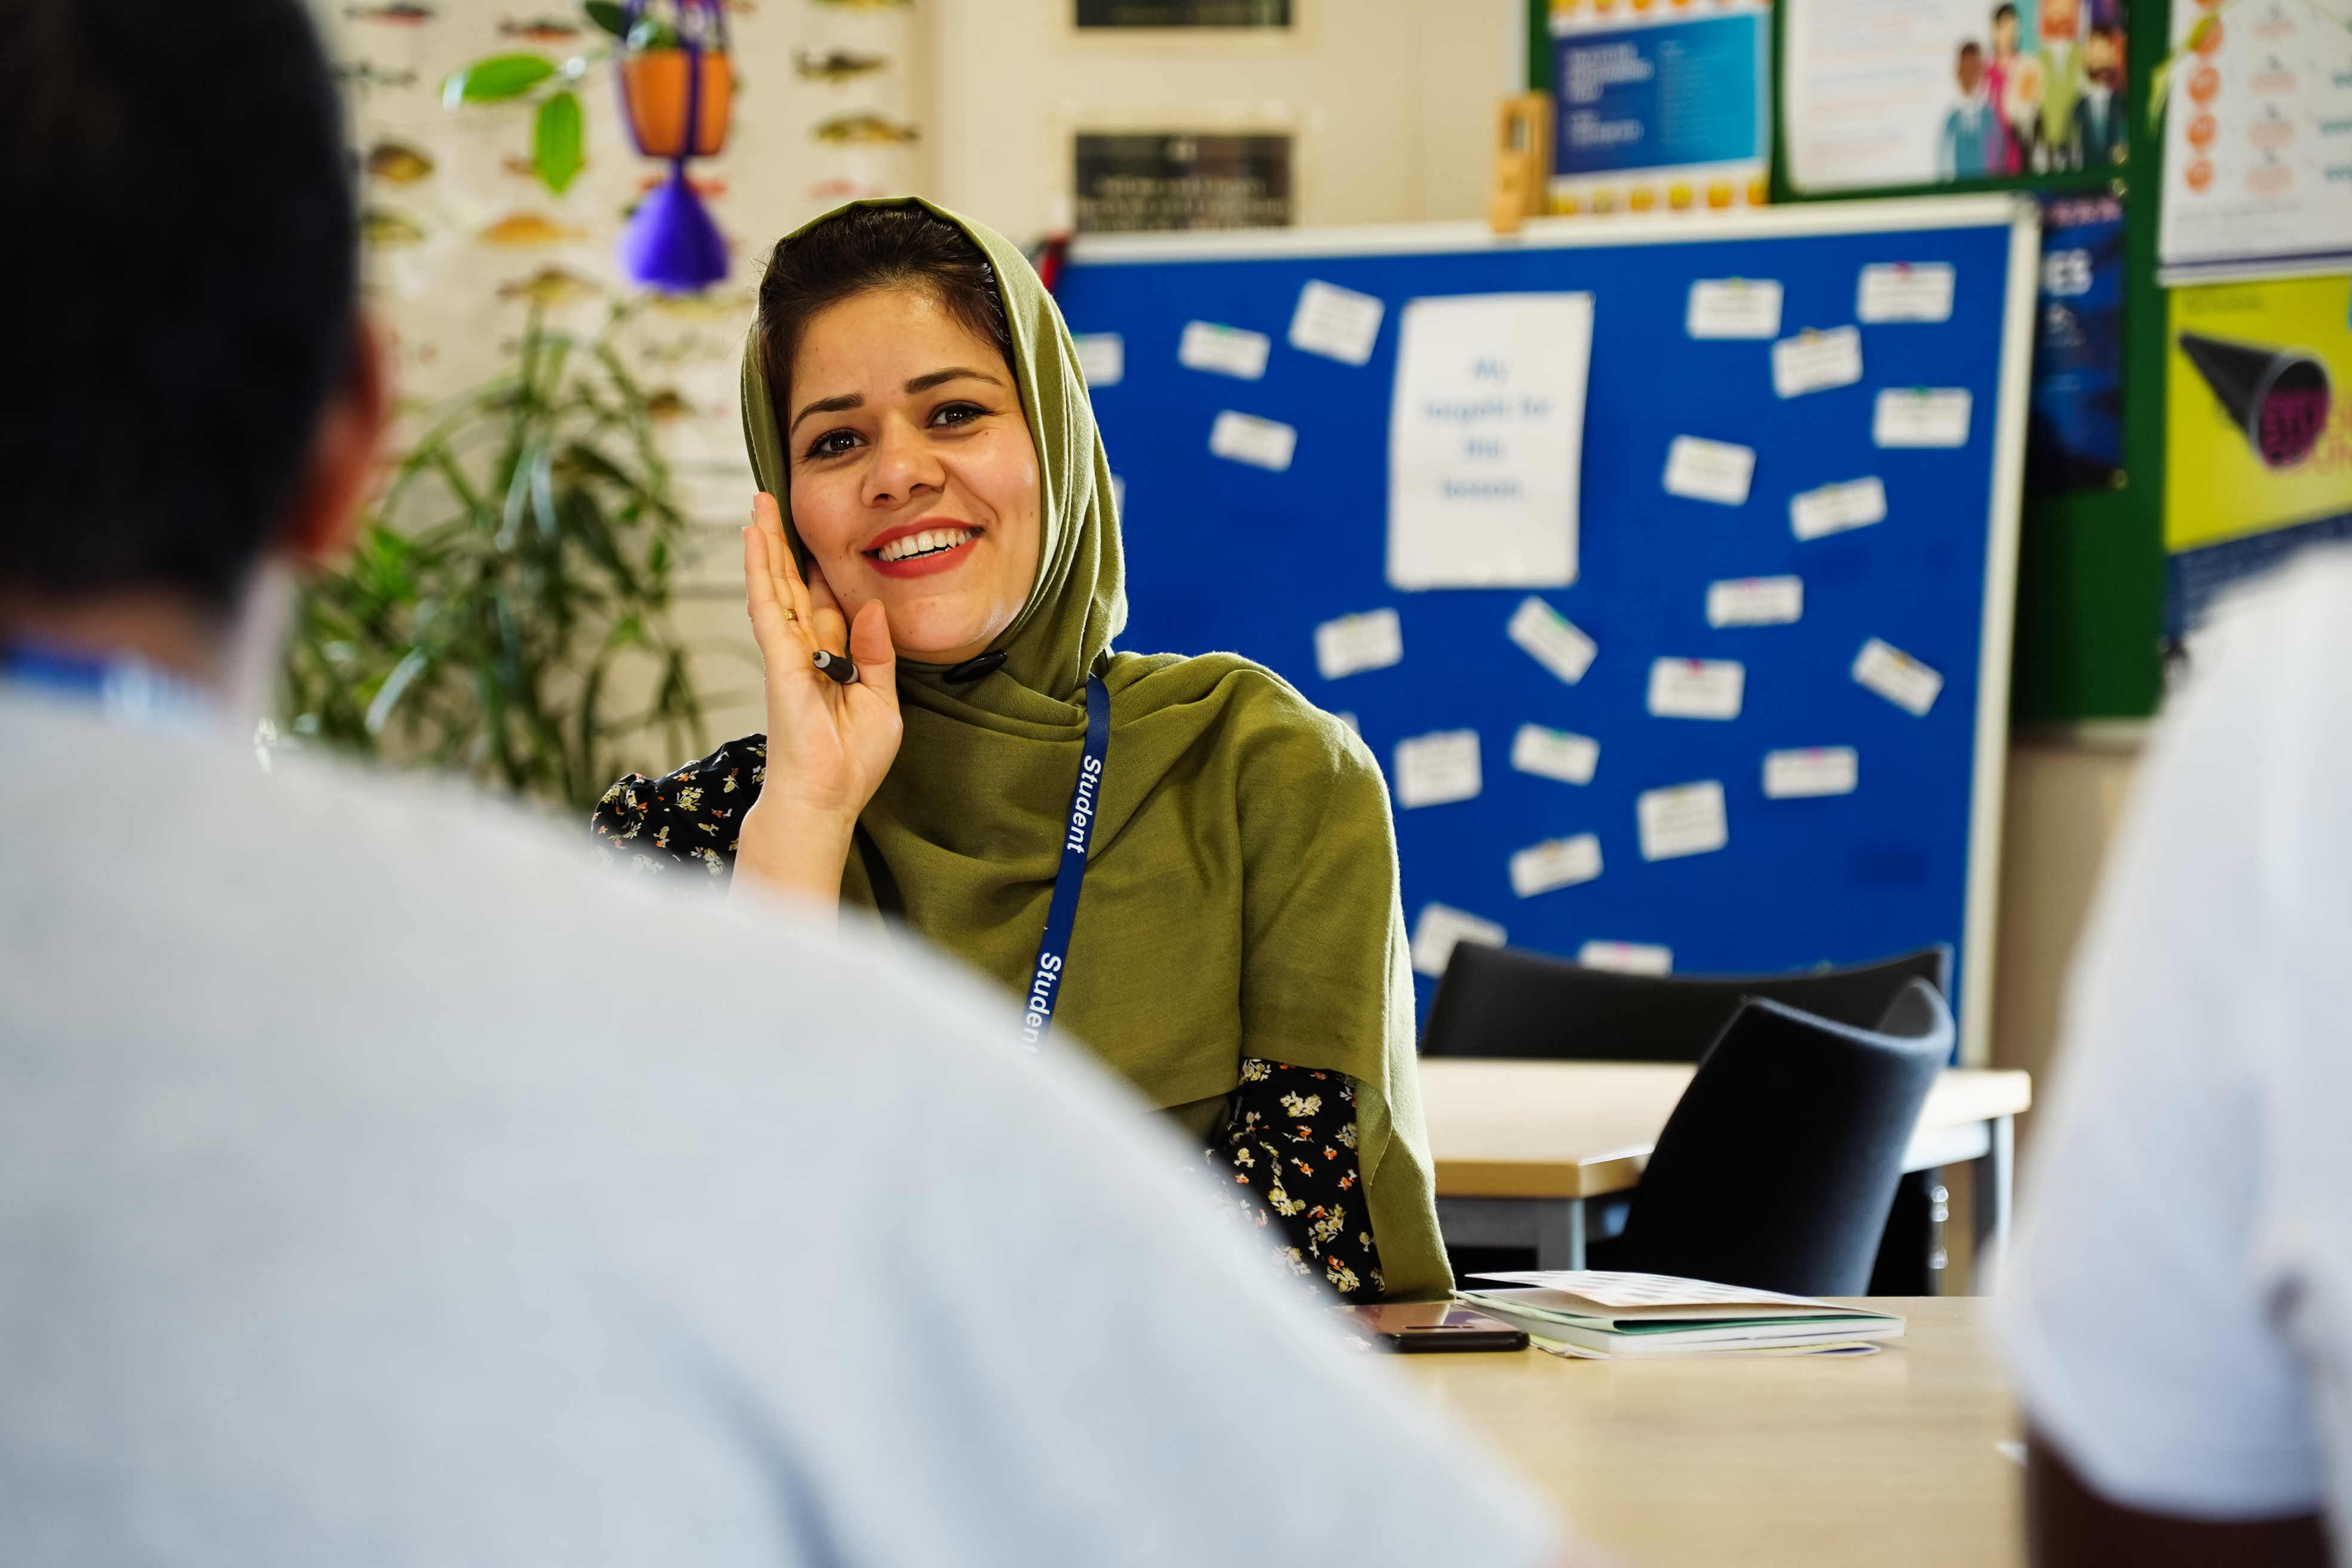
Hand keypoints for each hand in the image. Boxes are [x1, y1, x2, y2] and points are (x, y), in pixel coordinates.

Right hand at [732, 492, 901, 906]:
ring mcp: (787, 653)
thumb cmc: (851, 763)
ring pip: (774, 586)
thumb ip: (877, 654)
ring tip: (759, 503)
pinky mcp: (778, 659)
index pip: (826, 604)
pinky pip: (767, 605)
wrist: (825, 799)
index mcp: (832, 661)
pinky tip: (753, 537)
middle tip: (774, 502)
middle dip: (783, 544)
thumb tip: (870, 608)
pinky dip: (759, 569)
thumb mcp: (882, 701)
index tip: (821, 537)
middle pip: (793, 586)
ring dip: (765, 544)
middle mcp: (806, 651)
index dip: (823, 570)